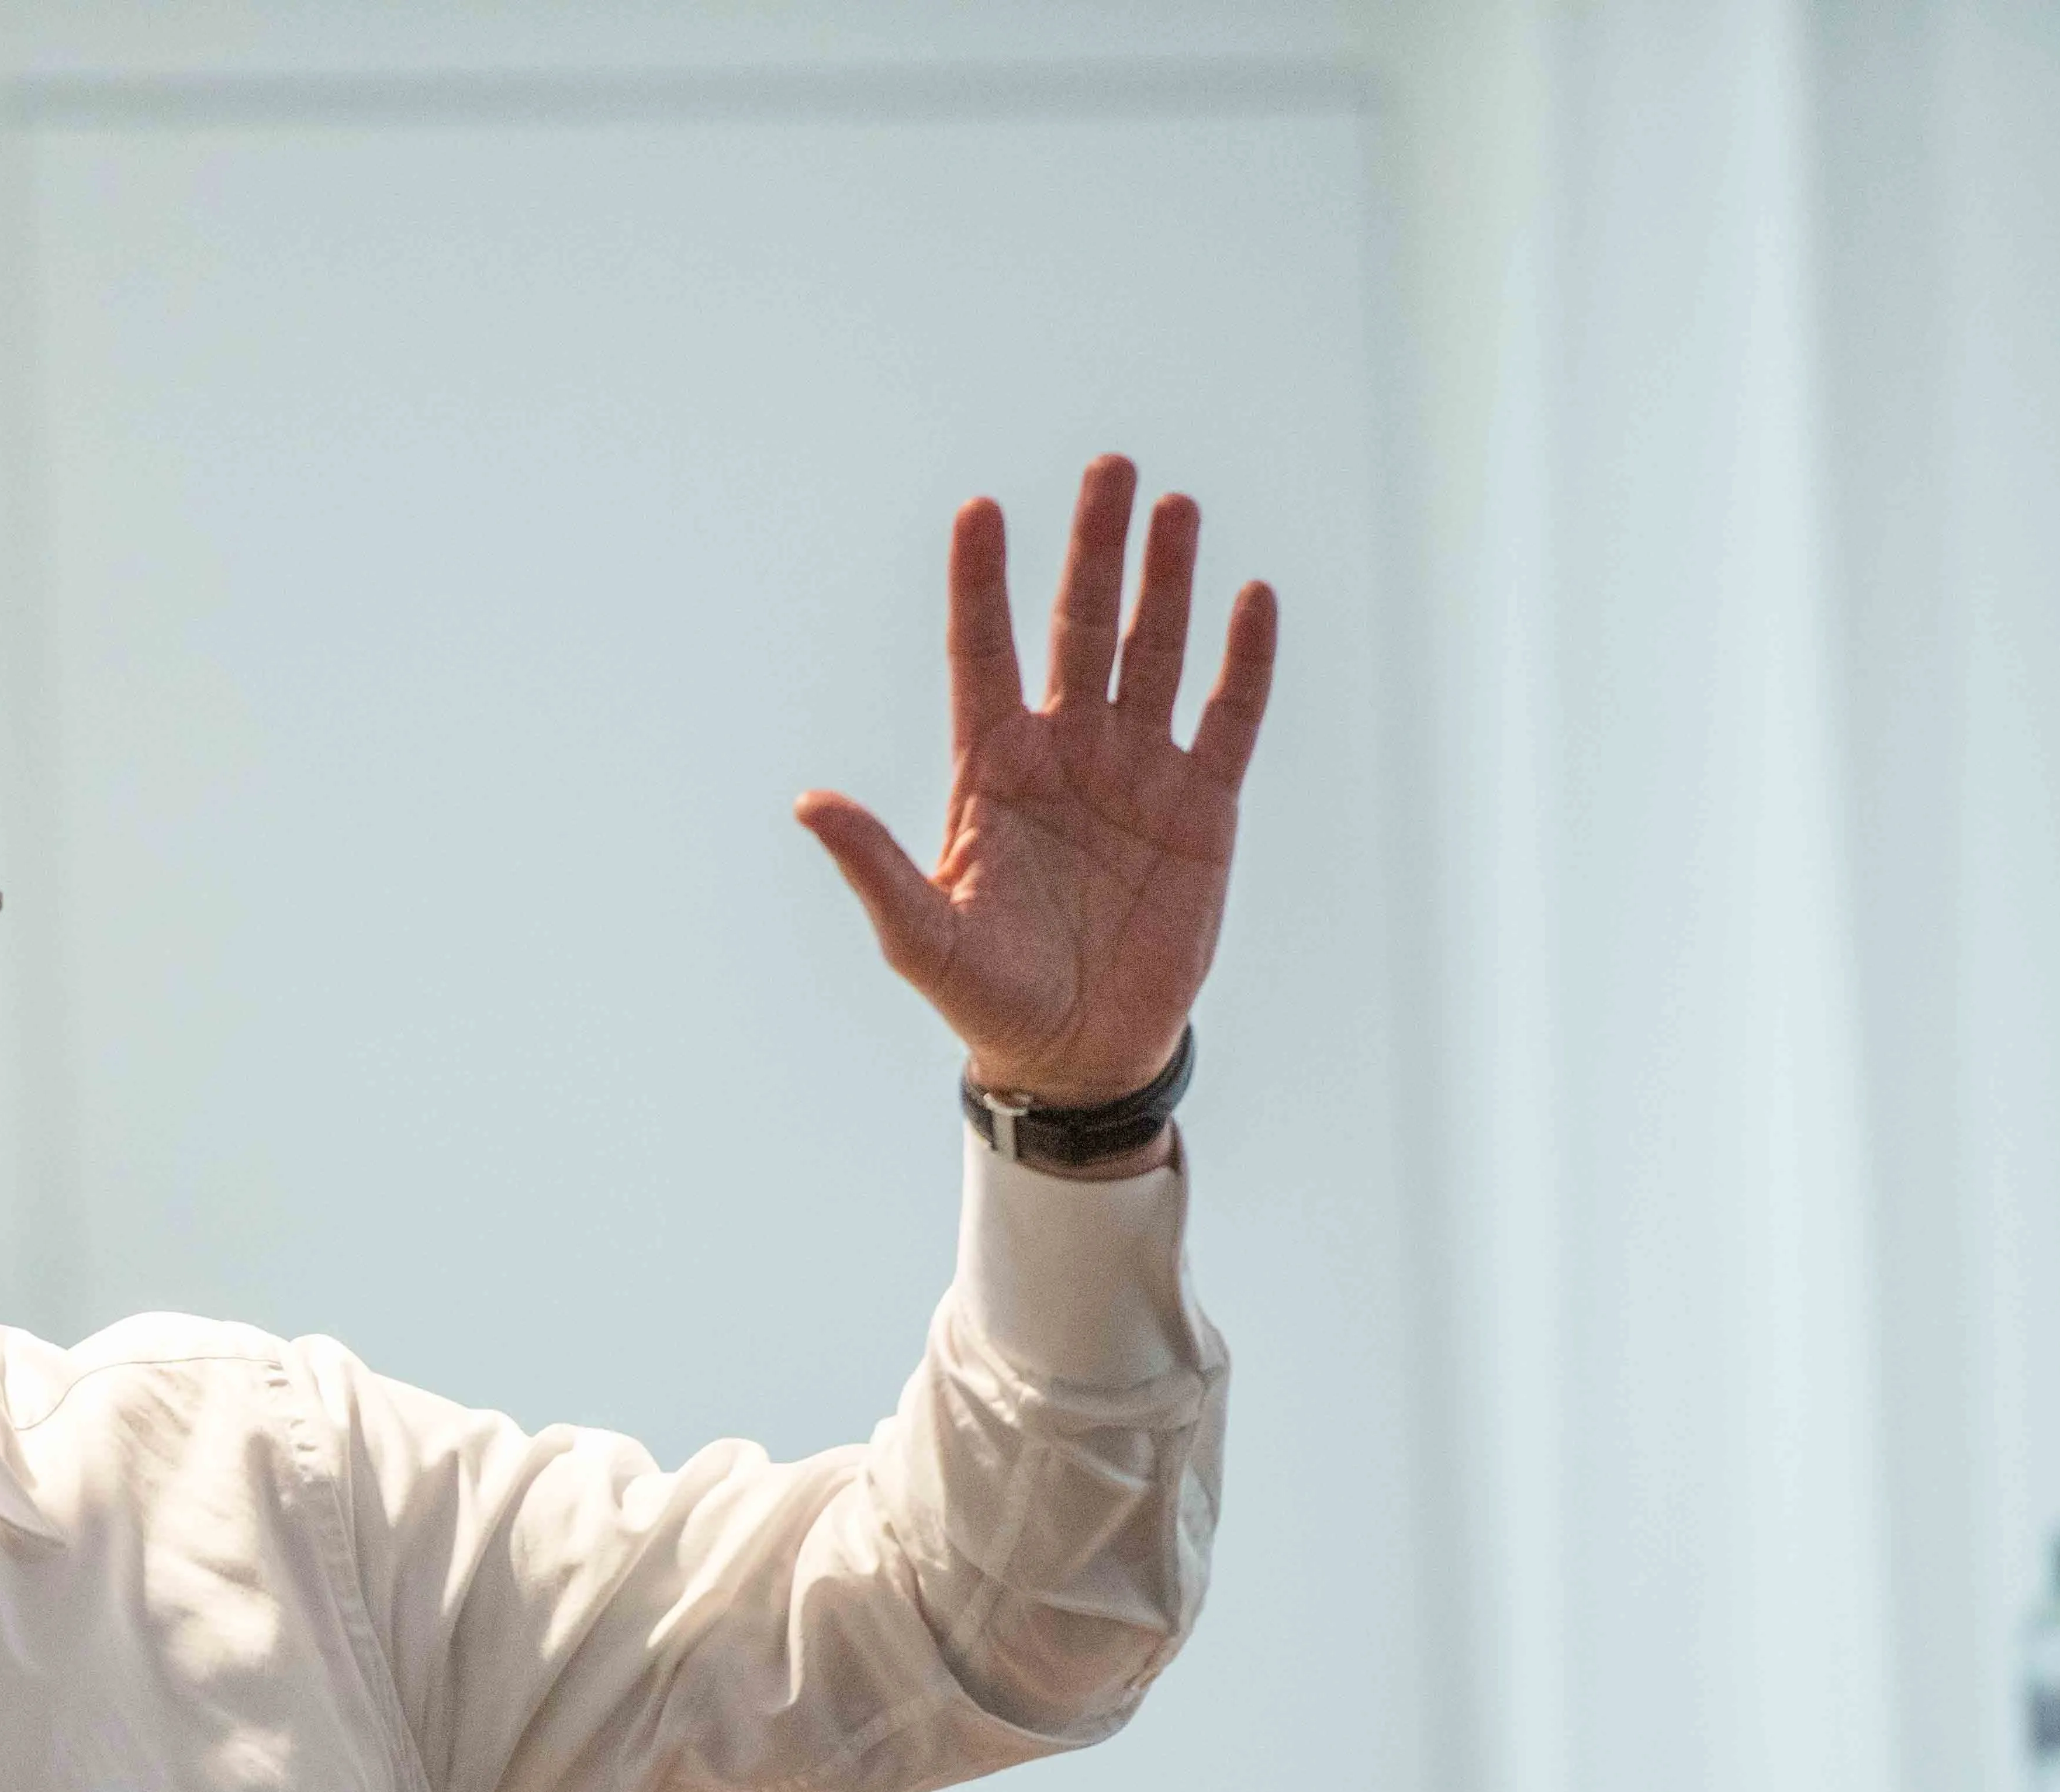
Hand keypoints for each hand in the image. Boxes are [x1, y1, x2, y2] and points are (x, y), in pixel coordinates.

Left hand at [795, 455, 1277, 1108]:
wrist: (1077, 1055)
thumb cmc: (989, 998)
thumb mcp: (921, 936)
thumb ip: (874, 864)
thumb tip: (808, 802)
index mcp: (993, 771)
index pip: (983, 654)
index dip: (981, 584)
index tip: (980, 510)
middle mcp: (1066, 753)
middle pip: (1079, 629)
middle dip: (1092, 550)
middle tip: (1107, 468)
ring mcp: (1137, 774)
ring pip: (1155, 653)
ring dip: (1166, 581)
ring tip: (1174, 506)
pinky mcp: (1202, 809)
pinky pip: (1228, 719)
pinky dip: (1244, 661)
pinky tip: (1251, 598)